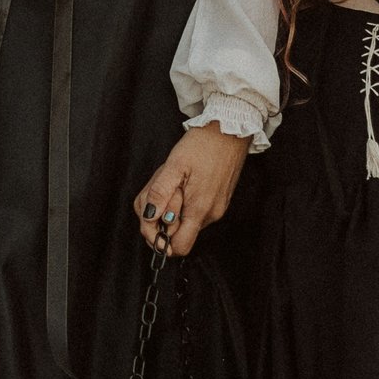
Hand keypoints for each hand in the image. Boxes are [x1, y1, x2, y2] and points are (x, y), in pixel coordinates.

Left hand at [130, 124, 248, 256]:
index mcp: (199, 210)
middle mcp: (210, 215)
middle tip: (159, 188)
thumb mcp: (174, 165)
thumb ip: (160, 192)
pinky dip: (181, 199)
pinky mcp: (217, 201)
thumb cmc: (202, 145)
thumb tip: (148, 216)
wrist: (229, 131)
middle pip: (176, 232)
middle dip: (160, 214)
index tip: (150, 219)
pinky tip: (181, 180)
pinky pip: (192, 210)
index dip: (159, 239)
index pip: (179, 247)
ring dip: (170, 204)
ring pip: (183, 220)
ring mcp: (216, 209)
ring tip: (172, 179)